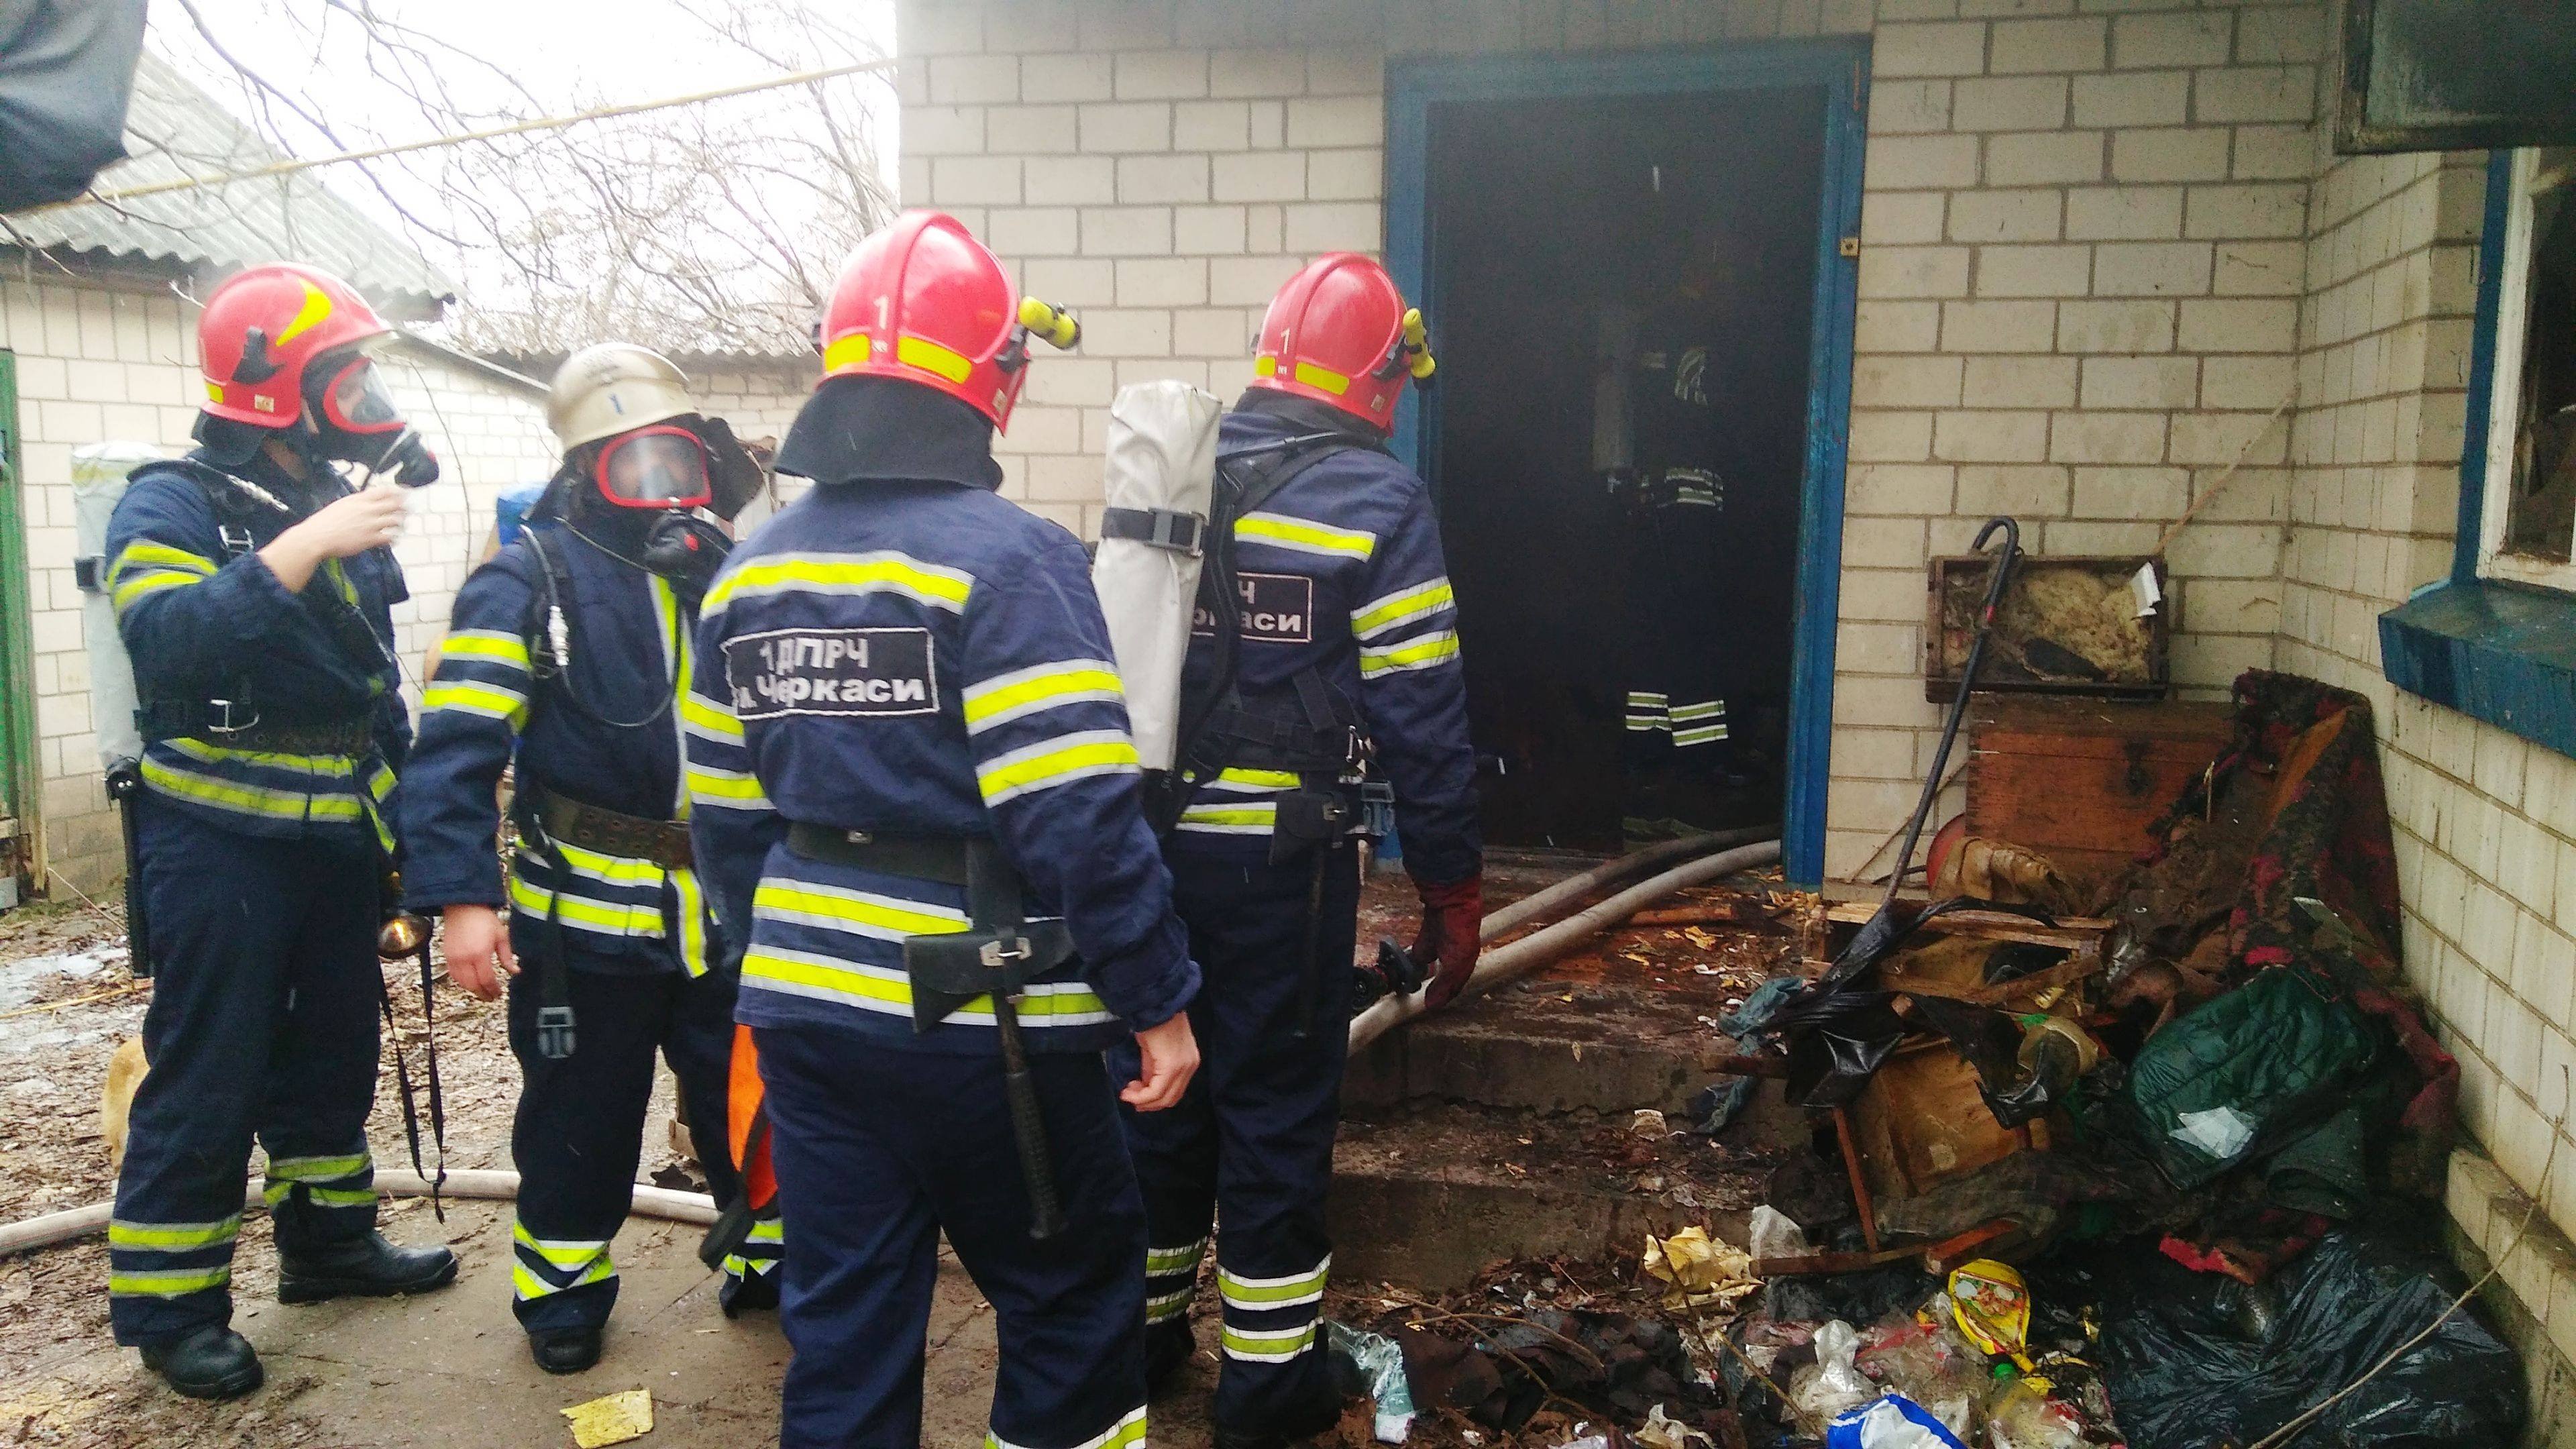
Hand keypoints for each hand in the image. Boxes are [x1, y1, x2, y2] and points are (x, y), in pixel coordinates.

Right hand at [261, 485, 405, 591]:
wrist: (317, 537)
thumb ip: (357, 502)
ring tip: (402, 525)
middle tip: (408, 508)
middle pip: (394, 504)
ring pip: (395, 520)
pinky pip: (390, 537)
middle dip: (404, 506)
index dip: (397, 491)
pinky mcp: (370, 539)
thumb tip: (366, 500)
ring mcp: (371, 524)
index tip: (405, 491)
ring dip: (401, 522)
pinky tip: (395, 539)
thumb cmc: (324, 522)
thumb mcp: (341, 504)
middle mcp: (368, 510)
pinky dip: (395, 538)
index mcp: (359, 499)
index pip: (384, 491)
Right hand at [440, 904, 516, 1001]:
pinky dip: (462, 982)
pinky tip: (471, 982)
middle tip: (491, 997)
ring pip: (462, 983)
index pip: (487, 980)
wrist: (463, 907)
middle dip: (483, 994)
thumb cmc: (484, 919)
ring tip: (482, 991)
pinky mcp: (447, 956)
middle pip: (473, 985)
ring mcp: (454, 958)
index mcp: (480, 954)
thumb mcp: (501, 936)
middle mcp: (465, 959)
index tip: (499, 993)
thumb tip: (516, 971)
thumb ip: (507, 956)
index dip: (494, 990)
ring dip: (473, 990)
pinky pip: (453, 976)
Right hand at [1120, 1011, 1199, 1110]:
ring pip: (1163, 1097)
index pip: (1175, 1091)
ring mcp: (1183, 1067)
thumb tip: (1144, 1085)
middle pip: (1170, 1098)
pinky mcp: (1172, 1067)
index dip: (1154, 1099)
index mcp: (1189, 1062)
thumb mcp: (1154, 1050)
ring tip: (1127, 1092)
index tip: (1135, 1095)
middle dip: (1148, 1103)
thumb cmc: (1153, 1020)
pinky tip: (1128, 1090)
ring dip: (1142, 1100)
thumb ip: (1153, 1068)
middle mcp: (1190, 1067)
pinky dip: (1140, 1095)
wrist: (1154, 1004)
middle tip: (1129, 1097)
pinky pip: (1156, 1091)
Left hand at [1411, 873, 1484, 1009]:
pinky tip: (1404, 964)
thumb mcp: (1455, 962)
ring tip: (1407, 984)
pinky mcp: (1429, 932)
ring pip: (1428, 964)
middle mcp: (1454, 954)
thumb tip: (1432, 1005)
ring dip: (1418, 974)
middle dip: (1431, 987)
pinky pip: (1419, 950)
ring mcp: (1441, 942)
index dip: (1443, 997)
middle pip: (1441, 977)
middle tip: (1418, 997)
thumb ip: (1443, 983)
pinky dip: (1412, 959)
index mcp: (1465, 963)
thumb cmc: (1460, 927)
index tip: (1430, 1006)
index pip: (1453, 987)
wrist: (1451, 897)